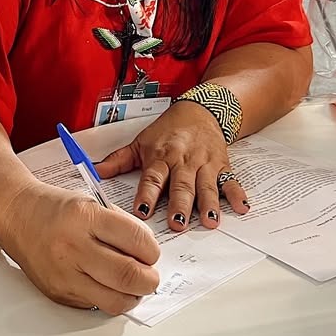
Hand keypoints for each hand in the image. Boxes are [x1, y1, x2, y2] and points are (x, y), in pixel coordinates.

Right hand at [0, 181, 159, 313]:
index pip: (137, 241)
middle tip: (148, 275)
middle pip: (130, 277)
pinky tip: (102, 281)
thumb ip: (122, 227)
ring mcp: (64, 274)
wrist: (15, 214)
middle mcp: (73, 247)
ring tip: (128, 283)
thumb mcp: (91, 203)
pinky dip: (106, 296)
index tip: (150, 252)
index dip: (152, 250)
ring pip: (116, 301)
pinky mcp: (58, 293)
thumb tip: (148, 255)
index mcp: (85, 216)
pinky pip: (95, 305)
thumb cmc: (53, 208)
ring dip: (131, 295)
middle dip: (149, 279)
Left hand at [95, 101, 249, 231]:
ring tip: (209, 222)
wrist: (199, 111)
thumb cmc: (166, 131)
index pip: (152, 177)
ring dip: (208, 204)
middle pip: (181, 185)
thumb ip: (118, 161)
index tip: (141, 211)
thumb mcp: (140, 143)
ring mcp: (204, 164)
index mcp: (160, 157)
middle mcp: (182, 161)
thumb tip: (93, 172)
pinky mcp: (222, 166)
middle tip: (177, 224)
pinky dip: (237, 194)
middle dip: (179, 205)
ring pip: (206, 186)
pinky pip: (231, 181)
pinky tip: (241, 208)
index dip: (146, 194)